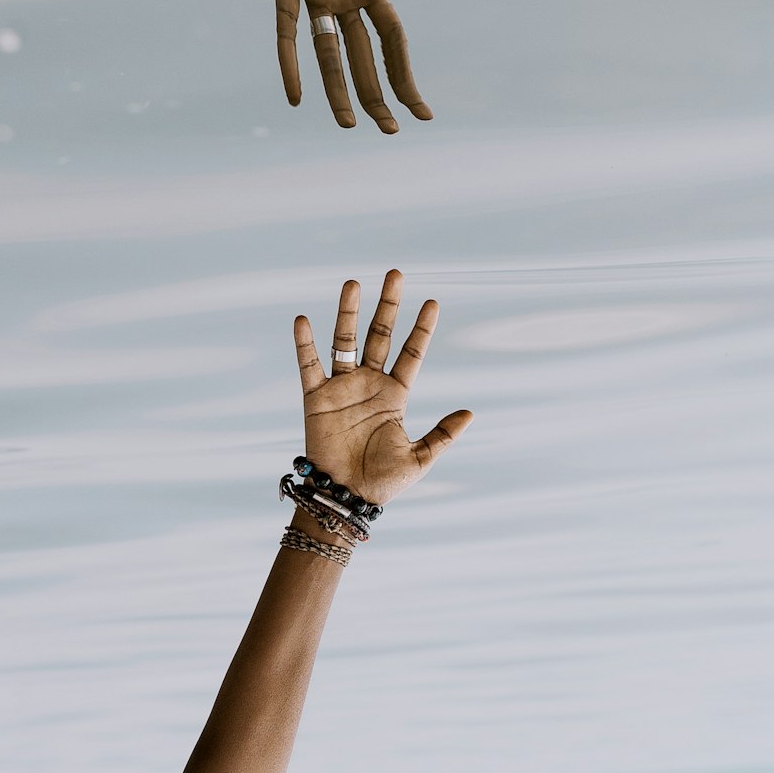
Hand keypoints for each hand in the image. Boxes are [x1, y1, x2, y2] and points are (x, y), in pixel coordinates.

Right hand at [292, 269, 473, 509]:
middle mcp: (369, 384)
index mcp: (394, 394)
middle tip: (395, 274)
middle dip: (388, 305)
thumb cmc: (382, 483)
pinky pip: (309, 366)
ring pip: (345, 341)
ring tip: (353, 283)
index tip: (432, 302)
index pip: (411, 353)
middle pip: (379, 335)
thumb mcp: (420, 458)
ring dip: (349, 313)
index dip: (421, 329)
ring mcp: (342, 388)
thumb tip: (470, 412)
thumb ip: (442, 434)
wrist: (345, 498)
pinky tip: (303, 320)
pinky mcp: (316, 399)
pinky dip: (304, 344)